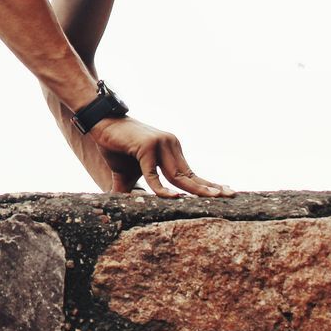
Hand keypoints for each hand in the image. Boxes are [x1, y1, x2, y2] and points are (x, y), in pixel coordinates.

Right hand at [89, 116, 234, 197]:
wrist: (100, 124)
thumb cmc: (115, 147)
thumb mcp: (128, 172)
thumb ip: (133, 188)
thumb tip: (126, 206)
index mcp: (170, 151)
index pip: (190, 172)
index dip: (206, 184)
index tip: (225, 192)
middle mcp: (169, 145)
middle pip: (188, 174)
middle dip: (209, 187)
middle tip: (229, 196)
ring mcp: (159, 144)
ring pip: (177, 175)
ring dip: (194, 189)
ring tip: (213, 198)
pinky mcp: (146, 147)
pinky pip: (154, 174)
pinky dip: (161, 188)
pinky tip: (173, 198)